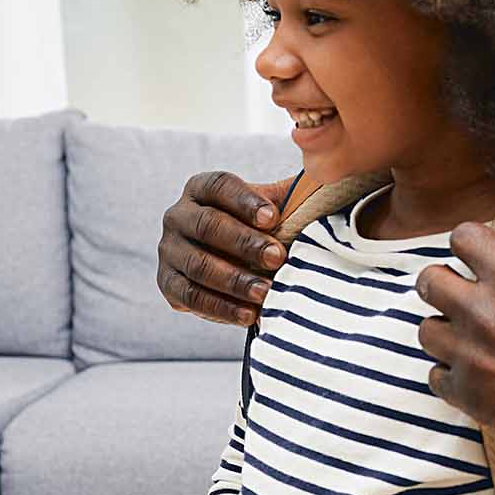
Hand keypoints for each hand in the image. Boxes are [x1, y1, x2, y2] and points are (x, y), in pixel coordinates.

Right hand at [157, 173, 293, 325]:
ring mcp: (169, 250)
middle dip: (245, 243)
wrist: (233, 265)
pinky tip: (249, 314)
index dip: (245, 201)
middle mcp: (178, 215)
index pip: (219, 186)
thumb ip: (290, 197)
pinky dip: (221, 307)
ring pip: (198, 264)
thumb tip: (326, 179)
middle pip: (207, 225)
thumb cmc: (259, 231)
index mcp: (201, 189)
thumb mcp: (272, 209)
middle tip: (277, 258)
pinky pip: (191, 296)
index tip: (274, 218)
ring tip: (266, 292)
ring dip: (235, 280)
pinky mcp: (168, 282)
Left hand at [417, 219, 494, 470]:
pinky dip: (450, 372)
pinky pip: (434, 375)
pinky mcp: (468, 395)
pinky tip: (475, 370)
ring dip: (445, 328)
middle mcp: (484, 313)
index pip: (462, 237)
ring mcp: (472, 356)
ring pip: (425, 330)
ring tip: (469, 335)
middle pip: (428, 280)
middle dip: (443, 281)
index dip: (470, 241)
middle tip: (462, 292)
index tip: (478, 253)